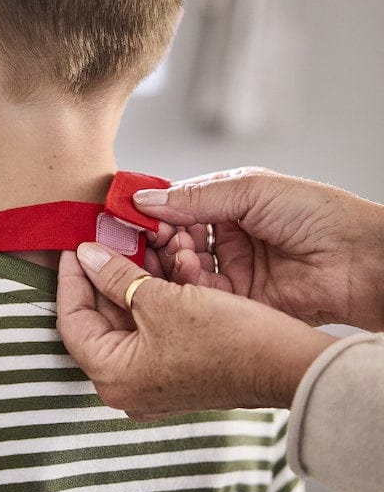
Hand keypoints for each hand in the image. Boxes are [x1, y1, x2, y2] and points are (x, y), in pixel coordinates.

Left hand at [57, 243, 335, 419]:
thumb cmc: (226, 338)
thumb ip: (116, 276)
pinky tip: (153, 266)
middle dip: (102, 275)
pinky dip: (147, 297)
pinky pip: (147, 327)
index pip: (72, 320)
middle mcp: (125, 385)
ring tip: (129, 245)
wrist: (287, 364)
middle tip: (102, 240)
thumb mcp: (162, 300)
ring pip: (124, 320)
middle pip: (98, 319)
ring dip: (127, 281)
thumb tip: (86, 255)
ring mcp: (149, 379)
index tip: (75, 246)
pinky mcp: (171, 369)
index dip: (71, 278)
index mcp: (113, 376)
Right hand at [136, 167, 383, 330]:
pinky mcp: (239, 301)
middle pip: (176, 240)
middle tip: (146, 240)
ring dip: (174, 262)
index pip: (178, 207)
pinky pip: (202, 295)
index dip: (154, 212)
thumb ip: (196, 196)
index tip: (130, 215)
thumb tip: (144, 199)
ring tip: (176, 254)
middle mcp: (227, 237)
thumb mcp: (251, 190)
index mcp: (229, 204)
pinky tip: (191, 272)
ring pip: (184, 269)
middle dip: (160, 240)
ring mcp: (232, 270)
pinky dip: (191, 284)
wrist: (361, 262)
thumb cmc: (318, 215)